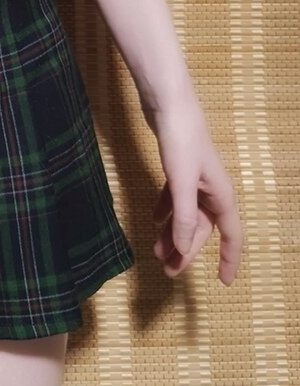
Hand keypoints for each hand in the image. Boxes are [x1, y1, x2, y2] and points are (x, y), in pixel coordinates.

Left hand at [148, 98, 242, 285]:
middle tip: (167, 271)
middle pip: (202, 229)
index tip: (224, 282)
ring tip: (155, 251)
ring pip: (186, 215)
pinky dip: (165, 211)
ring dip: (172, 233)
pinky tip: (154, 220)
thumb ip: (184, 217)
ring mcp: (194, 178)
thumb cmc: (180, 140)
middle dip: (186, 251)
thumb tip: (184, 250)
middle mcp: (211, 189)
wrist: (168, 103)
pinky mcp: (178, 167)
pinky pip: (174, 198)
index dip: (228, 259)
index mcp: (220, 194)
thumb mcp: (181, 182)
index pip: (230, 235)